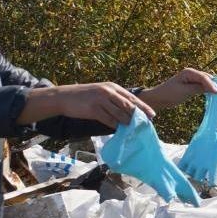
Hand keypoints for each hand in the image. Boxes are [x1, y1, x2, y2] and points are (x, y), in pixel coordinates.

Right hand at [23, 83, 155, 128]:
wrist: (64, 97)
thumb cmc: (84, 96)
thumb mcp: (101, 92)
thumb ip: (114, 99)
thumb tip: (129, 110)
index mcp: (112, 87)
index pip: (132, 98)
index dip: (143, 107)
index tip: (152, 115)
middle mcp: (108, 92)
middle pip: (129, 106)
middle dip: (139, 116)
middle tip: (147, 124)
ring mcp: (101, 100)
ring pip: (120, 114)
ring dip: (128, 122)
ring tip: (135, 129)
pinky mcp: (93, 109)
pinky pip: (108, 120)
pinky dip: (115, 126)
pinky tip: (119, 130)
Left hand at [141, 68, 216, 110]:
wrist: (159, 98)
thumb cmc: (170, 94)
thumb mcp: (185, 92)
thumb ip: (199, 88)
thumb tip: (213, 88)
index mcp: (189, 72)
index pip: (203, 77)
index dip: (211, 84)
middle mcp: (191, 73)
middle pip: (207, 78)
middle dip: (214, 84)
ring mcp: (192, 79)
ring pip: (206, 82)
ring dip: (212, 87)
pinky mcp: (192, 85)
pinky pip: (203, 86)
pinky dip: (208, 89)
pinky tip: (213, 94)